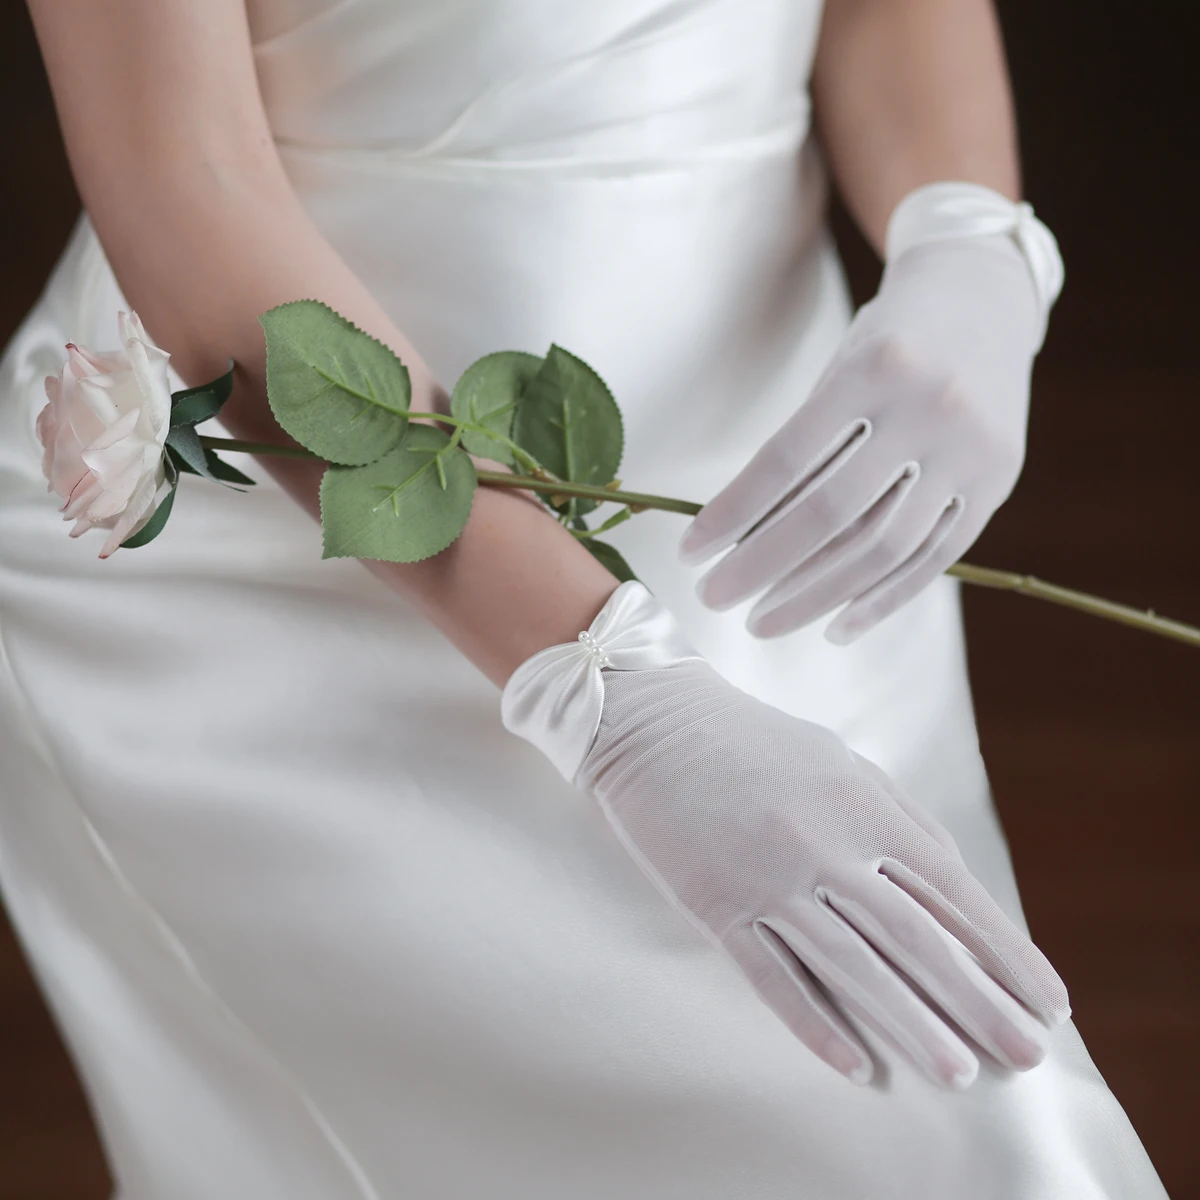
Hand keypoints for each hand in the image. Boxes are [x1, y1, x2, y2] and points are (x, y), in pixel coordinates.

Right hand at [502, 583, 1068, 1086]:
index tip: (1046, 1001)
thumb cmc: (751, 739)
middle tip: (1025, 1055)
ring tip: (957, 1073)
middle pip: (915, 938)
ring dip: (909, 1023)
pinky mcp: (715, 905)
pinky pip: (773, 977)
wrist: (651, 720)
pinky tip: (855, 1065)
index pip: (952, 892)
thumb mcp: (838, 759)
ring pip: (853, 966)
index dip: (1005, 951)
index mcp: (861, 805)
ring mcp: (767, 879)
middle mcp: (824, 845)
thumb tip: (955, 875)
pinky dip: (815, 1024)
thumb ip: (898, 815)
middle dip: (979, 1001)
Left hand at [680, 185, 1060, 642]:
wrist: (985, 297)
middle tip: (715, 597)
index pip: (786, 461)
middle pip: (832, 514)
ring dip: (815, 596)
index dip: (732, 514)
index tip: (690, 552)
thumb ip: (805, 448)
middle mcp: (929, 408)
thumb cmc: (889, 339)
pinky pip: (934, 558)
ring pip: (883, 548)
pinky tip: (835, 626)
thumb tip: (743, 537)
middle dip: (762, 566)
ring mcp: (971, 450)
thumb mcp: (839, 370)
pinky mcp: (996, 483)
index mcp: (874, 369)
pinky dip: (881, 600)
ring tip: (763, 620)